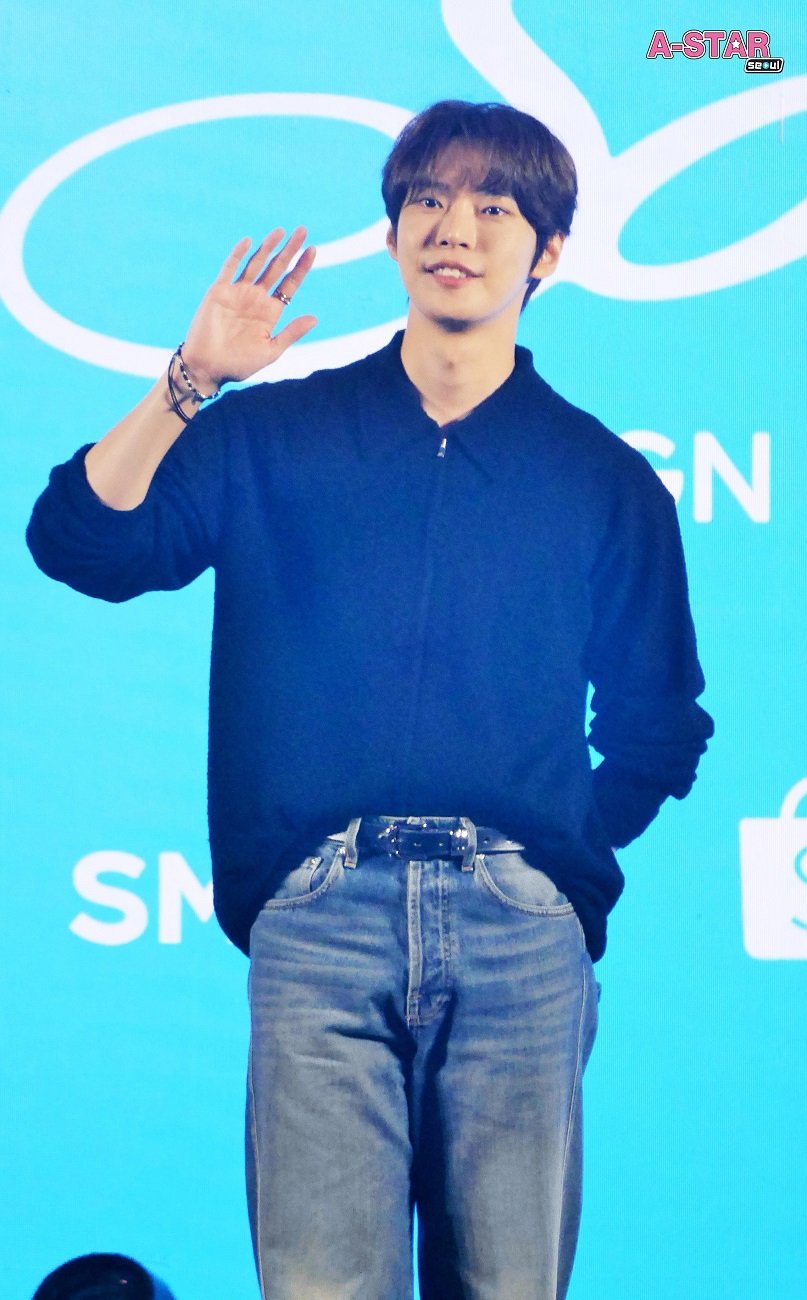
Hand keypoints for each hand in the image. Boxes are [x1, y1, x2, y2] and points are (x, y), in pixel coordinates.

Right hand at [181, 228, 316, 389]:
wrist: (208, 368)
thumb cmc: (239, 365)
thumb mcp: (271, 350)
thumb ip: (292, 332)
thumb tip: (315, 318)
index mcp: (270, 312)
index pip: (289, 284)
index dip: (301, 267)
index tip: (313, 250)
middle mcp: (256, 298)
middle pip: (276, 268)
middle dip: (289, 250)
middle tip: (303, 231)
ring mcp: (237, 293)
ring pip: (256, 264)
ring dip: (268, 247)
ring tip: (281, 231)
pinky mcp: (219, 291)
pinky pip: (229, 269)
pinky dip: (238, 255)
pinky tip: (249, 242)